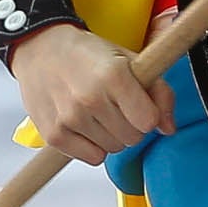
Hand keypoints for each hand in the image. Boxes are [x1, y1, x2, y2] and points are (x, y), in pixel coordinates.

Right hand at [7, 24, 172, 167]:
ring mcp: (69, 118)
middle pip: (133, 137)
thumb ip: (159, 92)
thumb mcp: (130, 60)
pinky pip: (92, 158)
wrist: (39, 48)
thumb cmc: (86, 54)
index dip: (147, 114)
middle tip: (113, 106)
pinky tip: (83, 125)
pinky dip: (91, 146)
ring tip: (95, 113)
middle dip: (129, 125)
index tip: (136, 104)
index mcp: (113, 75)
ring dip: (109, 135)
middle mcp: (89, 98)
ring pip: (113, 149)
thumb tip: (168, 128)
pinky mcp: (53, 134)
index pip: (148, 121)